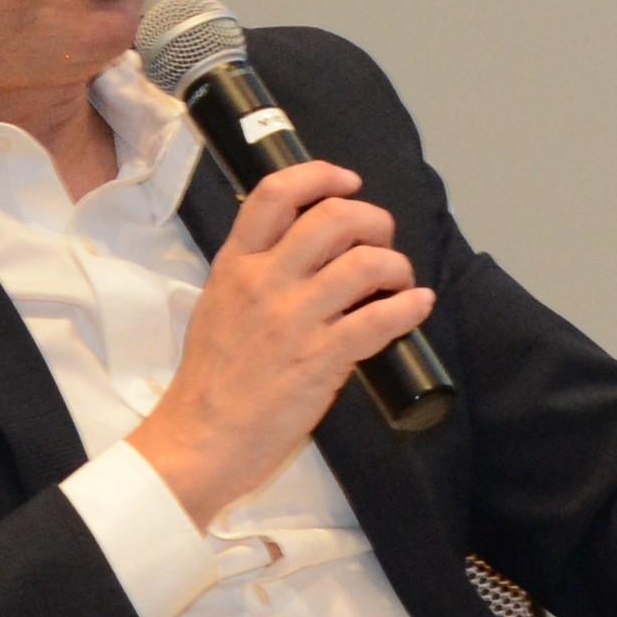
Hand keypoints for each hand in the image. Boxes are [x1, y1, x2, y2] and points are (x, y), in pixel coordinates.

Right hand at [129, 159, 432, 526]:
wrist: (198, 440)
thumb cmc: (209, 381)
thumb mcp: (217, 306)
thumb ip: (254, 274)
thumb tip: (303, 252)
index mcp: (235, 265)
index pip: (274, 194)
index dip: (320, 176)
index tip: (349, 181)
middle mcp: (265, 282)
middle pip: (333, 218)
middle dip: (373, 220)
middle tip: (382, 239)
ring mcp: (293, 320)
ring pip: (365, 264)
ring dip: (396, 266)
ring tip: (400, 281)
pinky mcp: (320, 359)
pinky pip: (379, 319)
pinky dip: (410, 307)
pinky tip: (418, 305)